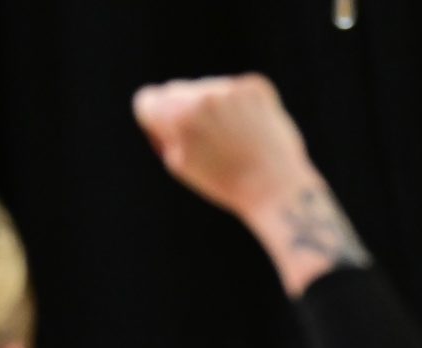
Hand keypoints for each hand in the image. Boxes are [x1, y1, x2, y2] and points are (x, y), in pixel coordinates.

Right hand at [131, 74, 316, 221]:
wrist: (274, 187)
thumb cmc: (225, 181)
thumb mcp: (181, 163)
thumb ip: (167, 131)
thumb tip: (164, 105)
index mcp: (176, 117)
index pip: (147, 100)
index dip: (155, 120)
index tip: (168, 133)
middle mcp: (202, 96)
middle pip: (176, 91)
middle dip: (184, 111)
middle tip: (205, 142)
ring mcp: (230, 88)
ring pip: (207, 89)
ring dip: (214, 108)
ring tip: (232, 140)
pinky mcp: (254, 86)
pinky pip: (235, 91)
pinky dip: (239, 107)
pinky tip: (250, 131)